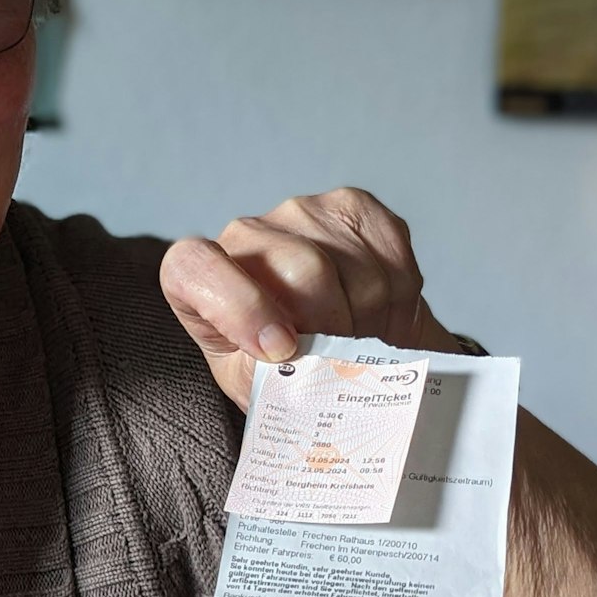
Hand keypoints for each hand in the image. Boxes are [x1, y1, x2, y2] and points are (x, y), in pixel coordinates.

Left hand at [159, 188, 463, 411]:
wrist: (331, 351)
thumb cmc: (282, 370)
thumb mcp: (260, 389)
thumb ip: (270, 381)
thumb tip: (303, 377)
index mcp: (198, 277)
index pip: (197, 268)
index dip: (241, 308)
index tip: (281, 350)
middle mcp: (245, 234)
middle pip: (302, 269)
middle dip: (336, 325)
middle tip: (346, 360)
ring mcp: (301, 213)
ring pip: (356, 267)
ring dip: (373, 316)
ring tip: (363, 338)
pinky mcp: (353, 207)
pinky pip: (391, 253)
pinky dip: (399, 295)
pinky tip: (381, 311)